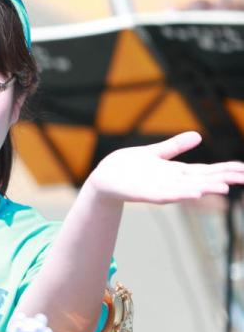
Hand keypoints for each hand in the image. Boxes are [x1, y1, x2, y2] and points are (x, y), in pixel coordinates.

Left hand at [88, 131, 243, 204]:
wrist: (105, 176)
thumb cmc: (130, 166)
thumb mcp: (156, 152)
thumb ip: (176, 146)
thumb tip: (198, 136)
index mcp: (177, 172)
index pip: (207, 170)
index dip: (225, 170)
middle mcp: (172, 182)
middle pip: (202, 180)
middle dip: (223, 179)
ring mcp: (160, 189)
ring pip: (187, 190)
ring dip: (205, 189)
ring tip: (223, 188)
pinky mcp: (145, 194)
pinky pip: (165, 196)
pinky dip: (179, 195)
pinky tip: (193, 194)